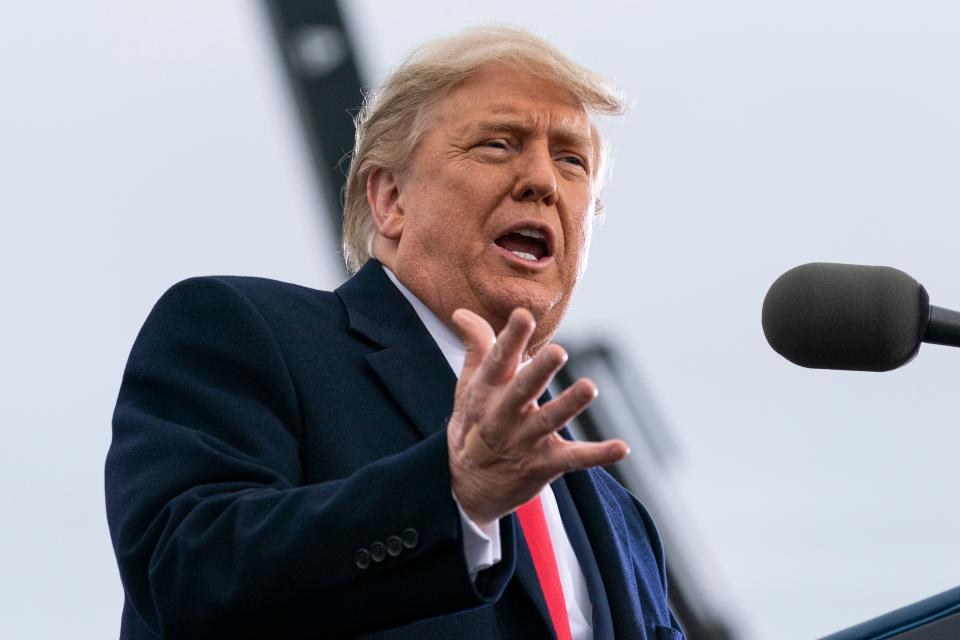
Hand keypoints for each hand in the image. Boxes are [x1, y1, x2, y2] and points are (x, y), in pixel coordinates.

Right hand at [447, 307, 629, 526]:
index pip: (498, 360)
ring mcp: (524, 441)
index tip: (524, 315)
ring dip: (569, 404)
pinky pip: (574, 459)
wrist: (466, 486)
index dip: (511, 337)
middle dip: (540, 370)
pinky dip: (598, 455)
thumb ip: (476, 346)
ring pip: (549, 421)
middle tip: (559, 351)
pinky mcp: (544, 464)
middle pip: (523, 389)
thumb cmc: (473, 424)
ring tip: (589, 387)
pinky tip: (621, 447)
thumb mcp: (468, 386)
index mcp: (486, 391)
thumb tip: (462, 310)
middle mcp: (503, 415)